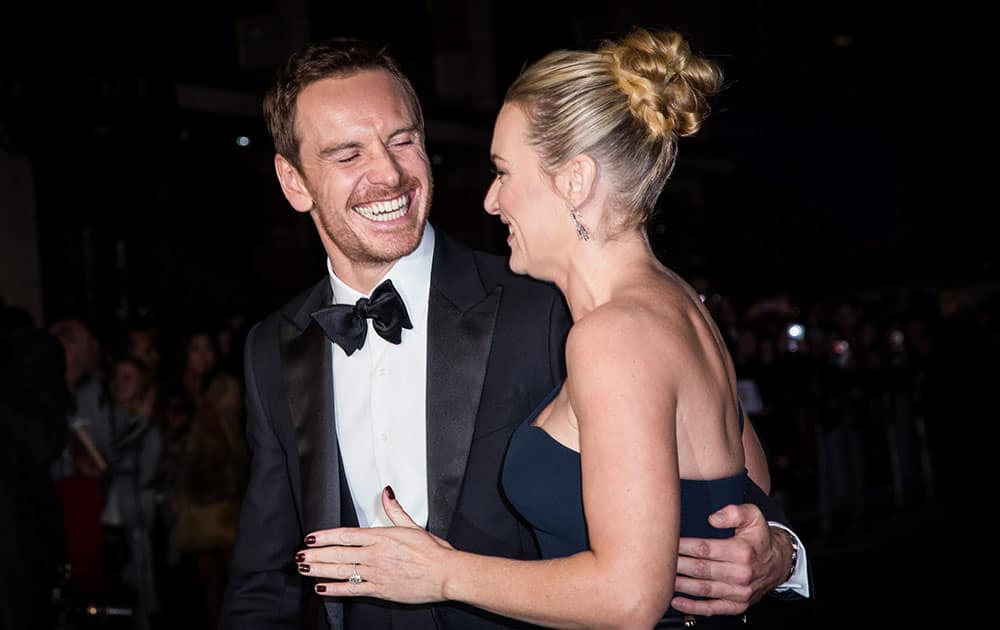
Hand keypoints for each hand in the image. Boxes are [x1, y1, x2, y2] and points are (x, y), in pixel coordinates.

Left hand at [297, 486, 454, 603]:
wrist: (445, 573)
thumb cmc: (433, 552)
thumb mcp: (413, 525)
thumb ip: (395, 510)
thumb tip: (386, 493)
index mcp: (382, 536)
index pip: (346, 534)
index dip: (325, 536)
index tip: (311, 537)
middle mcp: (375, 554)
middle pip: (339, 553)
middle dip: (316, 554)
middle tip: (300, 555)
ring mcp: (376, 572)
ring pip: (342, 570)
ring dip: (320, 569)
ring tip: (304, 568)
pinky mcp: (380, 589)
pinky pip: (353, 589)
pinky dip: (336, 589)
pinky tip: (322, 588)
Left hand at [670, 503, 791, 615]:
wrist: (779, 563)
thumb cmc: (760, 538)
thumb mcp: (753, 516)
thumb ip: (734, 511)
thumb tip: (713, 518)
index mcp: (743, 552)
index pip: (705, 549)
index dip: (684, 546)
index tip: (669, 542)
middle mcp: (742, 574)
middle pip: (701, 570)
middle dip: (678, 564)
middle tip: (661, 559)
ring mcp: (739, 592)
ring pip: (703, 589)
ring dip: (681, 585)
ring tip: (663, 578)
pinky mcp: (737, 605)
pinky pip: (712, 608)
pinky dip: (693, 607)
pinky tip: (677, 602)